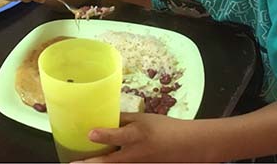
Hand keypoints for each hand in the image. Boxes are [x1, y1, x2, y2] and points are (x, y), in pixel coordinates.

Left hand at [78, 113, 202, 162]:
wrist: (186, 146)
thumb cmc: (163, 129)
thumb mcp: (142, 119)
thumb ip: (121, 119)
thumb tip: (100, 116)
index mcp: (137, 135)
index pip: (119, 136)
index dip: (104, 135)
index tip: (90, 134)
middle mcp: (136, 154)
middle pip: (110, 162)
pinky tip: (96, 162)